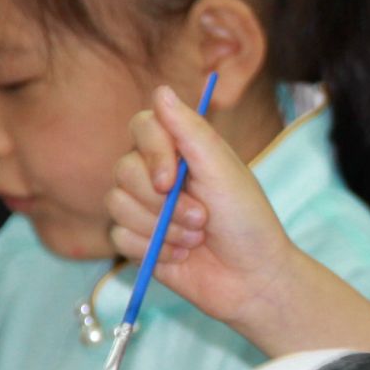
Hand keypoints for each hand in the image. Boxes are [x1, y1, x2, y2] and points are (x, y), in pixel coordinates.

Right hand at [107, 84, 296, 328]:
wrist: (252, 279)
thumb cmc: (247, 221)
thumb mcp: (223, 171)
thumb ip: (191, 131)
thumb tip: (161, 89)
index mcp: (183, 151)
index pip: (143, 127)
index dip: (152, 153)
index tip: (171, 180)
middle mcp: (159, 174)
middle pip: (124, 169)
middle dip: (162, 202)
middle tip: (202, 218)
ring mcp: (145, 208)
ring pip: (117, 204)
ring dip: (161, 227)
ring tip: (196, 238)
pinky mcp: (137, 240)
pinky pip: (119, 236)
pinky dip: (152, 249)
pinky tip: (181, 256)